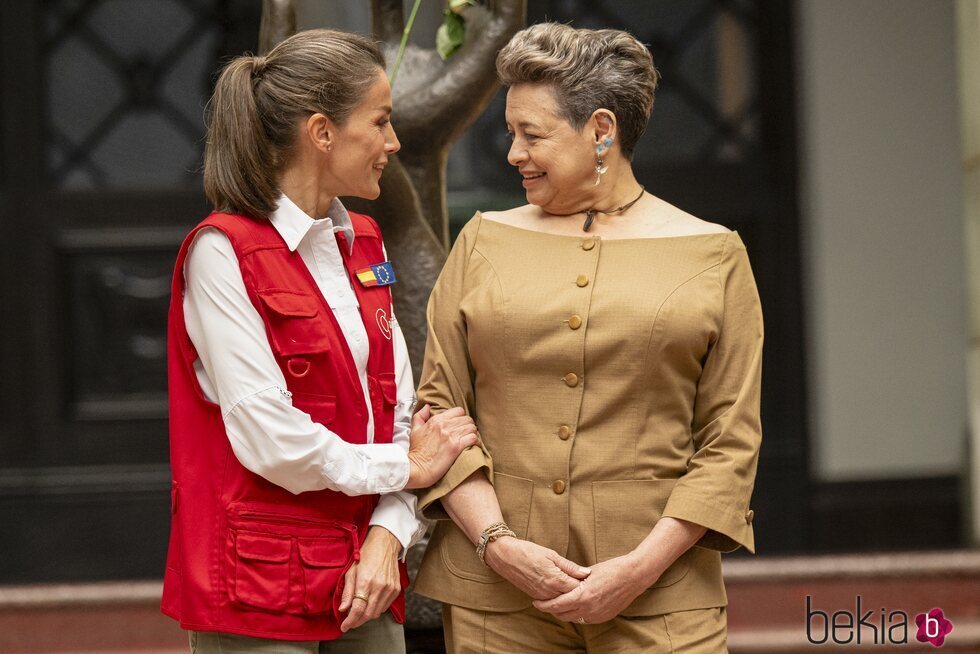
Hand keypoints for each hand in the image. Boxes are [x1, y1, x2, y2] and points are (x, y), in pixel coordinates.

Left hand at [338, 526, 401, 631]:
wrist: (385, 544)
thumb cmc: (366, 555)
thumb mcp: (351, 571)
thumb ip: (347, 592)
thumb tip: (343, 609)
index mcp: (365, 582)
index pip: (357, 609)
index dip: (350, 621)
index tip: (344, 627)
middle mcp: (379, 587)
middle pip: (368, 615)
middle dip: (357, 622)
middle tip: (350, 622)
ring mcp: (389, 589)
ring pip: (377, 613)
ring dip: (366, 616)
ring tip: (359, 613)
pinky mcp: (396, 589)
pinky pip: (385, 607)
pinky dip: (376, 609)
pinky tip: (370, 604)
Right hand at [405, 405, 479, 488]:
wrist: (417, 469)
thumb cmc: (416, 452)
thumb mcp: (414, 430)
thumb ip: (420, 416)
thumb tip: (427, 407)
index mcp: (436, 420)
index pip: (458, 411)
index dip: (461, 417)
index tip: (461, 424)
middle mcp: (444, 426)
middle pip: (467, 419)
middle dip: (469, 425)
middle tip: (467, 433)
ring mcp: (451, 436)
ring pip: (472, 427)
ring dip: (473, 433)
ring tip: (470, 439)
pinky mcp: (456, 447)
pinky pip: (473, 438)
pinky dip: (476, 441)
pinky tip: (474, 445)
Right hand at [483, 536, 590, 600]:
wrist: (506, 557)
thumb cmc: (528, 551)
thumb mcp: (551, 554)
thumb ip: (569, 566)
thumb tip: (586, 572)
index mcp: (555, 580)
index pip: (578, 588)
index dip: (587, 585)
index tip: (594, 580)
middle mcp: (549, 592)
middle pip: (571, 597)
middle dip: (580, 593)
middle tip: (590, 586)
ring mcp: (542, 596)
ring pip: (562, 602)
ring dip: (570, 597)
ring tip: (579, 590)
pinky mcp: (536, 597)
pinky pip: (552, 602)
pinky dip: (560, 598)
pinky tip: (564, 592)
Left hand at [531, 554, 649, 624]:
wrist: (633, 576)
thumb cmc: (611, 569)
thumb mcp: (588, 572)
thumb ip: (573, 580)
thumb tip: (561, 582)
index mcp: (582, 596)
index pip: (556, 605)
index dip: (544, 605)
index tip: (536, 602)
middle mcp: (589, 609)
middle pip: (562, 615)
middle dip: (552, 610)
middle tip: (545, 603)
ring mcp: (597, 615)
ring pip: (574, 619)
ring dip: (565, 613)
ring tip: (559, 604)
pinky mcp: (604, 617)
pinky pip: (586, 619)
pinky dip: (578, 614)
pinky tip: (576, 606)